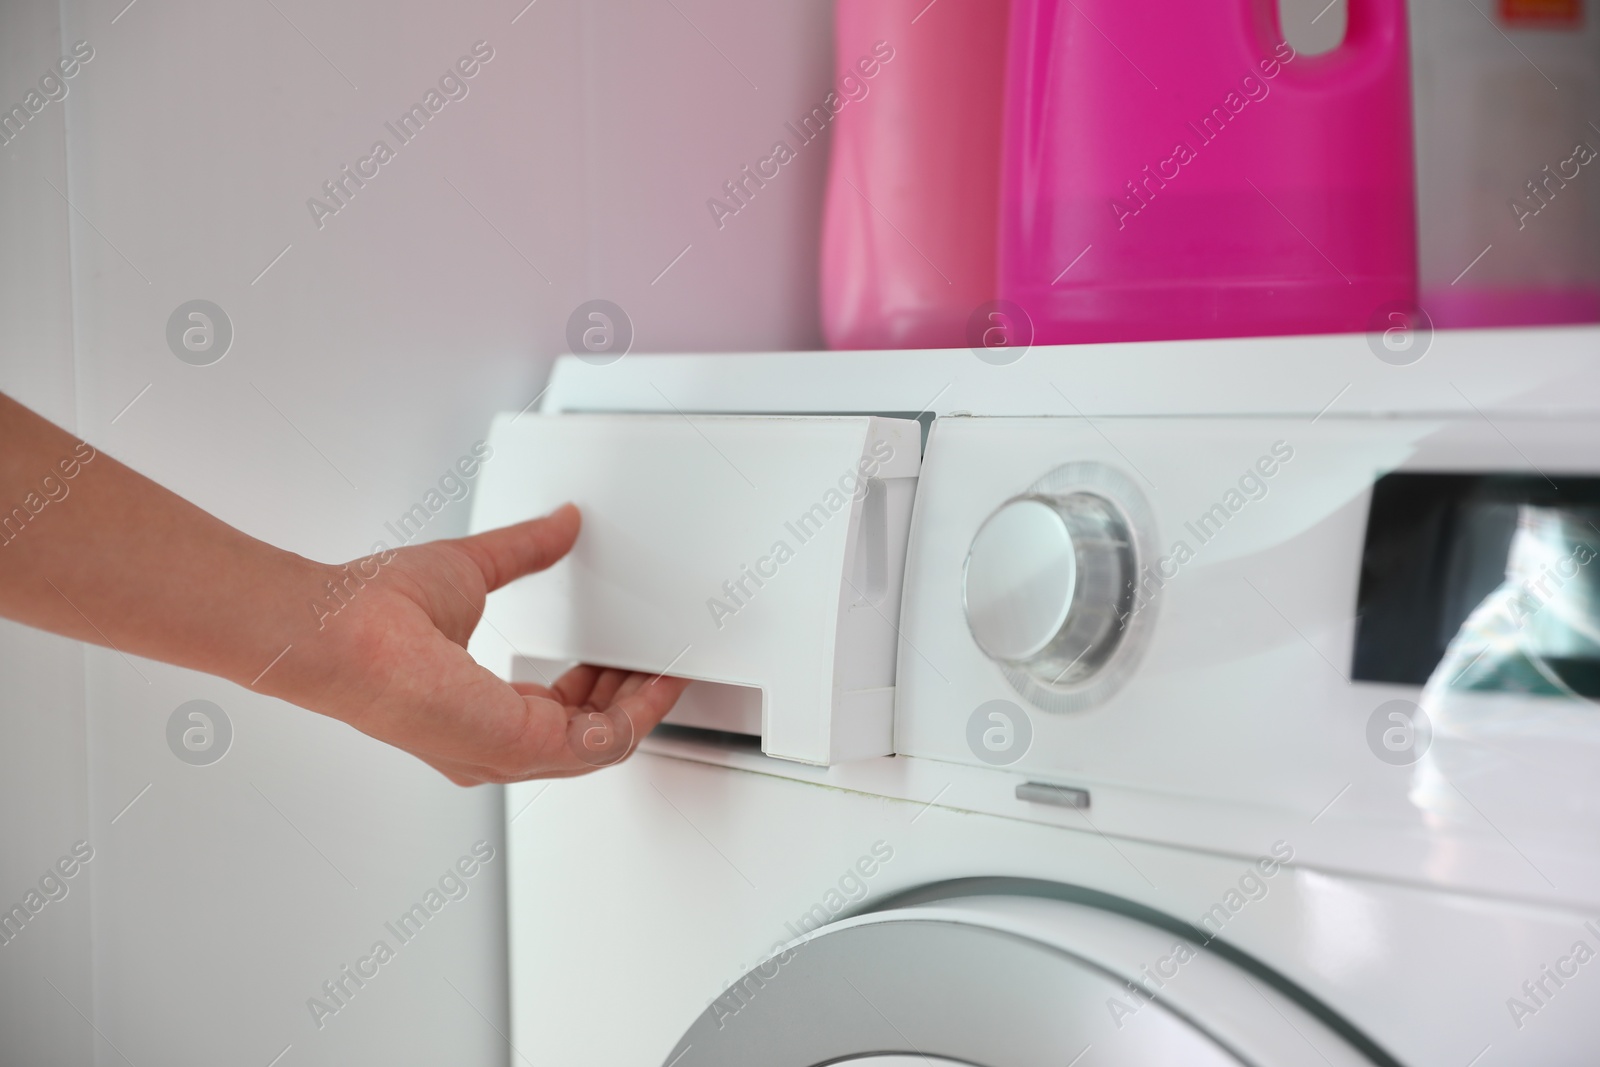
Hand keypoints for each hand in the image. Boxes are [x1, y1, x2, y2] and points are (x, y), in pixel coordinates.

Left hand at [292, 504, 689, 784]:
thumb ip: (523, 551)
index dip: (601, 684)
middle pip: (590, 734)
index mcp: (476, 714)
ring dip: (645, 703)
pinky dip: (642, 712)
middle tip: (656, 659)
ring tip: (666, 664)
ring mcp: (507, 751)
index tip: (626, 656)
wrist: (342, 628)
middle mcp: (493, 744)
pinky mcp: (522, 744)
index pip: (557, 712)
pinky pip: (605, 741)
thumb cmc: (372, 614)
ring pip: (606, 742)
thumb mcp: (469, 568)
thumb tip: (560, 524)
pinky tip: (658, 680)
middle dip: (632, 694)